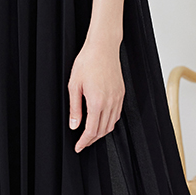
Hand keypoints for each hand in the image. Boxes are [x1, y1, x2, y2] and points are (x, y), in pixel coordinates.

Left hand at [68, 35, 124, 152]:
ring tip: (90, 134)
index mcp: (96, 102)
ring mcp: (117, 98)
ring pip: (111, 124)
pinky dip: (109, 122)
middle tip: (82, 142)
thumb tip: (74, 125)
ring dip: (101, 132)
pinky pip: (117, 114)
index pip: (91, 130)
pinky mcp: (121, 93)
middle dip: (92, 140)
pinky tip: (101, 120)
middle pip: (102, 130)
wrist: (103, 47)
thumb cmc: (87, 62)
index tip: (78, 147)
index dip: (84, 142)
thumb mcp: (74, 85)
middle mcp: (110, 102)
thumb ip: (74, 108)